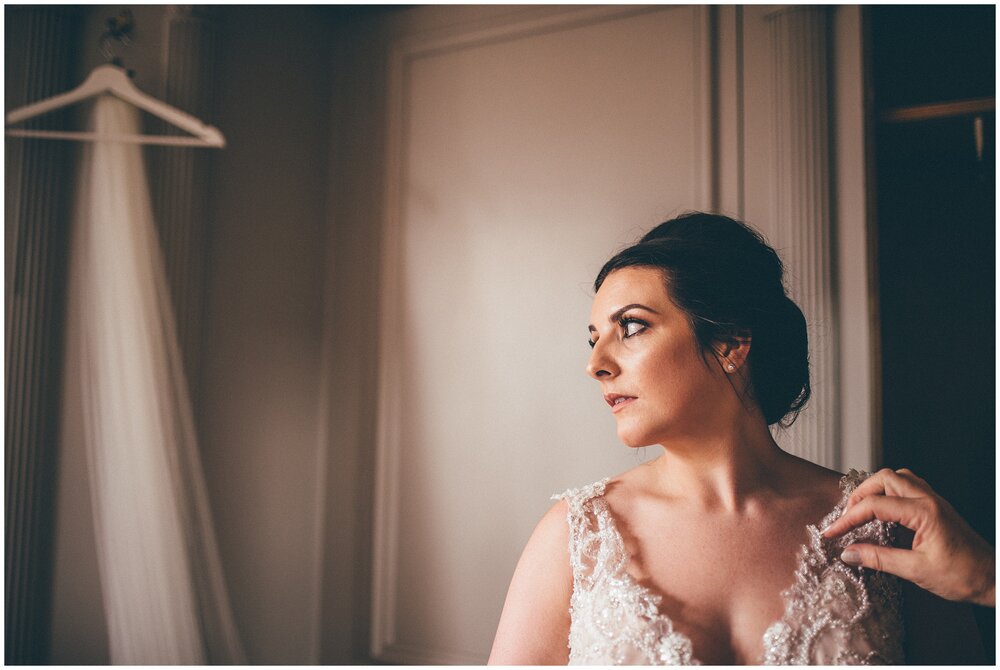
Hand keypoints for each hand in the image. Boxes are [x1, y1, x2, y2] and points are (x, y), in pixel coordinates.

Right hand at [822, 468, 994, 606]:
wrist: (993, 579)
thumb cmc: (963, 576)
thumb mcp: (916, 571)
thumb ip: (878, 558)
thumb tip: (848, 553)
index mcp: (924, 512)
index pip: (875, 506)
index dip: (848, 519)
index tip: (833, 533)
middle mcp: (929, 499)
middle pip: (884, 478)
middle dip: (860, 494)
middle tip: (847, 517)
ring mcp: (935, 500)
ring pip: (897, 477)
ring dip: (875, 489)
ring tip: (862, 509)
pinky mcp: (937, 507)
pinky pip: (909, 486)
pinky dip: (890, 492)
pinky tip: (884, 509)